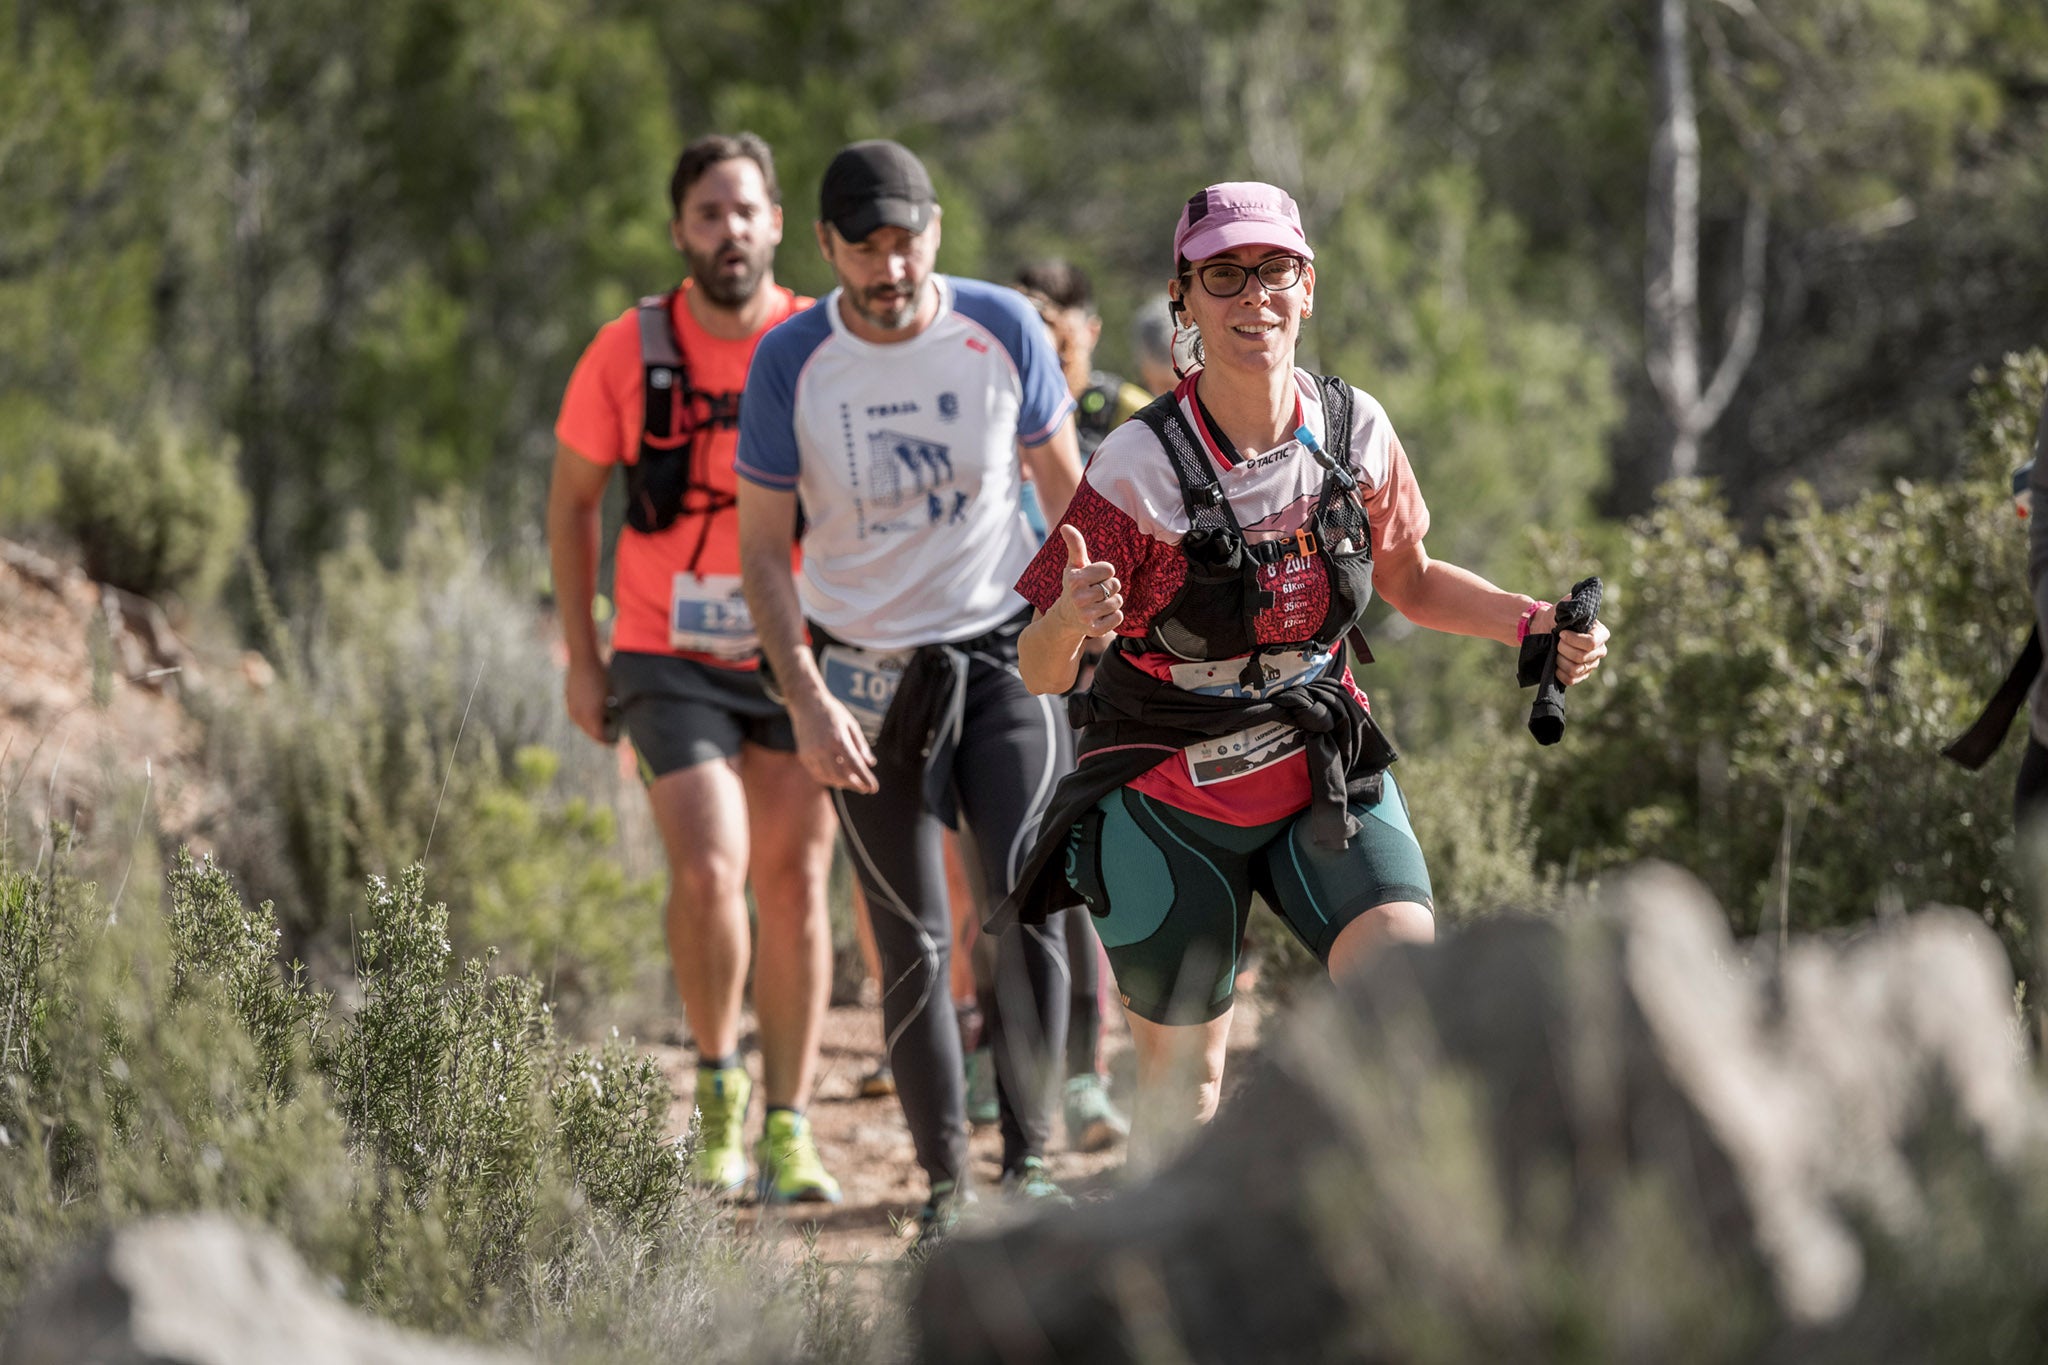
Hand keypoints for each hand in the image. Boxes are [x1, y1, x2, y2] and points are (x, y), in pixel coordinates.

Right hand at [564, 656, 610, 743]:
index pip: (600, 737)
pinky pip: (577, 716)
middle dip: (601, 735)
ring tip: (605, 721)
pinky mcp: (568, 702)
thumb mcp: (614, 695)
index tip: (618, 740)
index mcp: (591, 716)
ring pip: (583, 725)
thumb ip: (616, 713)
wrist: (583, 660)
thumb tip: (623, 723)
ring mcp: (571, 709)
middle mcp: (579, 715)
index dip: (610, 741)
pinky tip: (594, 711)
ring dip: (593, 726)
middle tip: (613, 733)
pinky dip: (586, 717)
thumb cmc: (602, 676)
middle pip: (591, 733)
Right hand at [791, 687, 879, 793]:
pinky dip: (828, 779)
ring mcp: (812, 753)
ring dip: (842, 783)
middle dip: (855, 784)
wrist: (806, 703)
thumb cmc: (833, 713)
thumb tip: (870, 763)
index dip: (865, 778)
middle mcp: (823, 749)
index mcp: (838, 740)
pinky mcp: (804, 755)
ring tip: (852, 784)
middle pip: (842, 775)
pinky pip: (817, 774)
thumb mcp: (851, 724)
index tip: (874, 788)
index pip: (855, 765)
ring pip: (828, 777)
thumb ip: (861, 745)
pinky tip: (837, 780)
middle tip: (865, 789)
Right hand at [1052, 525, 1123, 639]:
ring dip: (1112, 601)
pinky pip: (1119, 617)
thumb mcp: (1074, 565)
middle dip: (1109, 587)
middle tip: (1096, 592)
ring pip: (1118, 601)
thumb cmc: (1074, 586)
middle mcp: (1078, 598)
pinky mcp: (1094, 630)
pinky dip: (1114, 616)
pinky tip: (1101, 615)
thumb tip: (1065, 526)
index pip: (1109, 569)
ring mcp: (1086, 616)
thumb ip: (1075, 545)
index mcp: (1075, 579)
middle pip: (1115, 585)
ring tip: (1098, 603)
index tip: (1094, 577)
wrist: (1066, 617)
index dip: (1105, 572)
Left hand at [1528, 602, 1609, 686]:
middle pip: (1582, 657)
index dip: (1574, 640)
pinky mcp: (1581, 676)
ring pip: (1575, 669)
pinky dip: (1559, 673)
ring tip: (1554, 651)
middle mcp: (1600, 650)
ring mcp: (1591, 665)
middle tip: (1556, 642)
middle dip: (1563, 649)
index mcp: (1601, 633)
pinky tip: (1554, 664)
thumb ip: (1573, 604)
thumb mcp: (1564, 607)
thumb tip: (1578, 606)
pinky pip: (1571, 680)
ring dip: (1559, 660)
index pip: (1592, 642)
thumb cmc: (1556, 617)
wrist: (1545, 629)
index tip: (1561, 633)